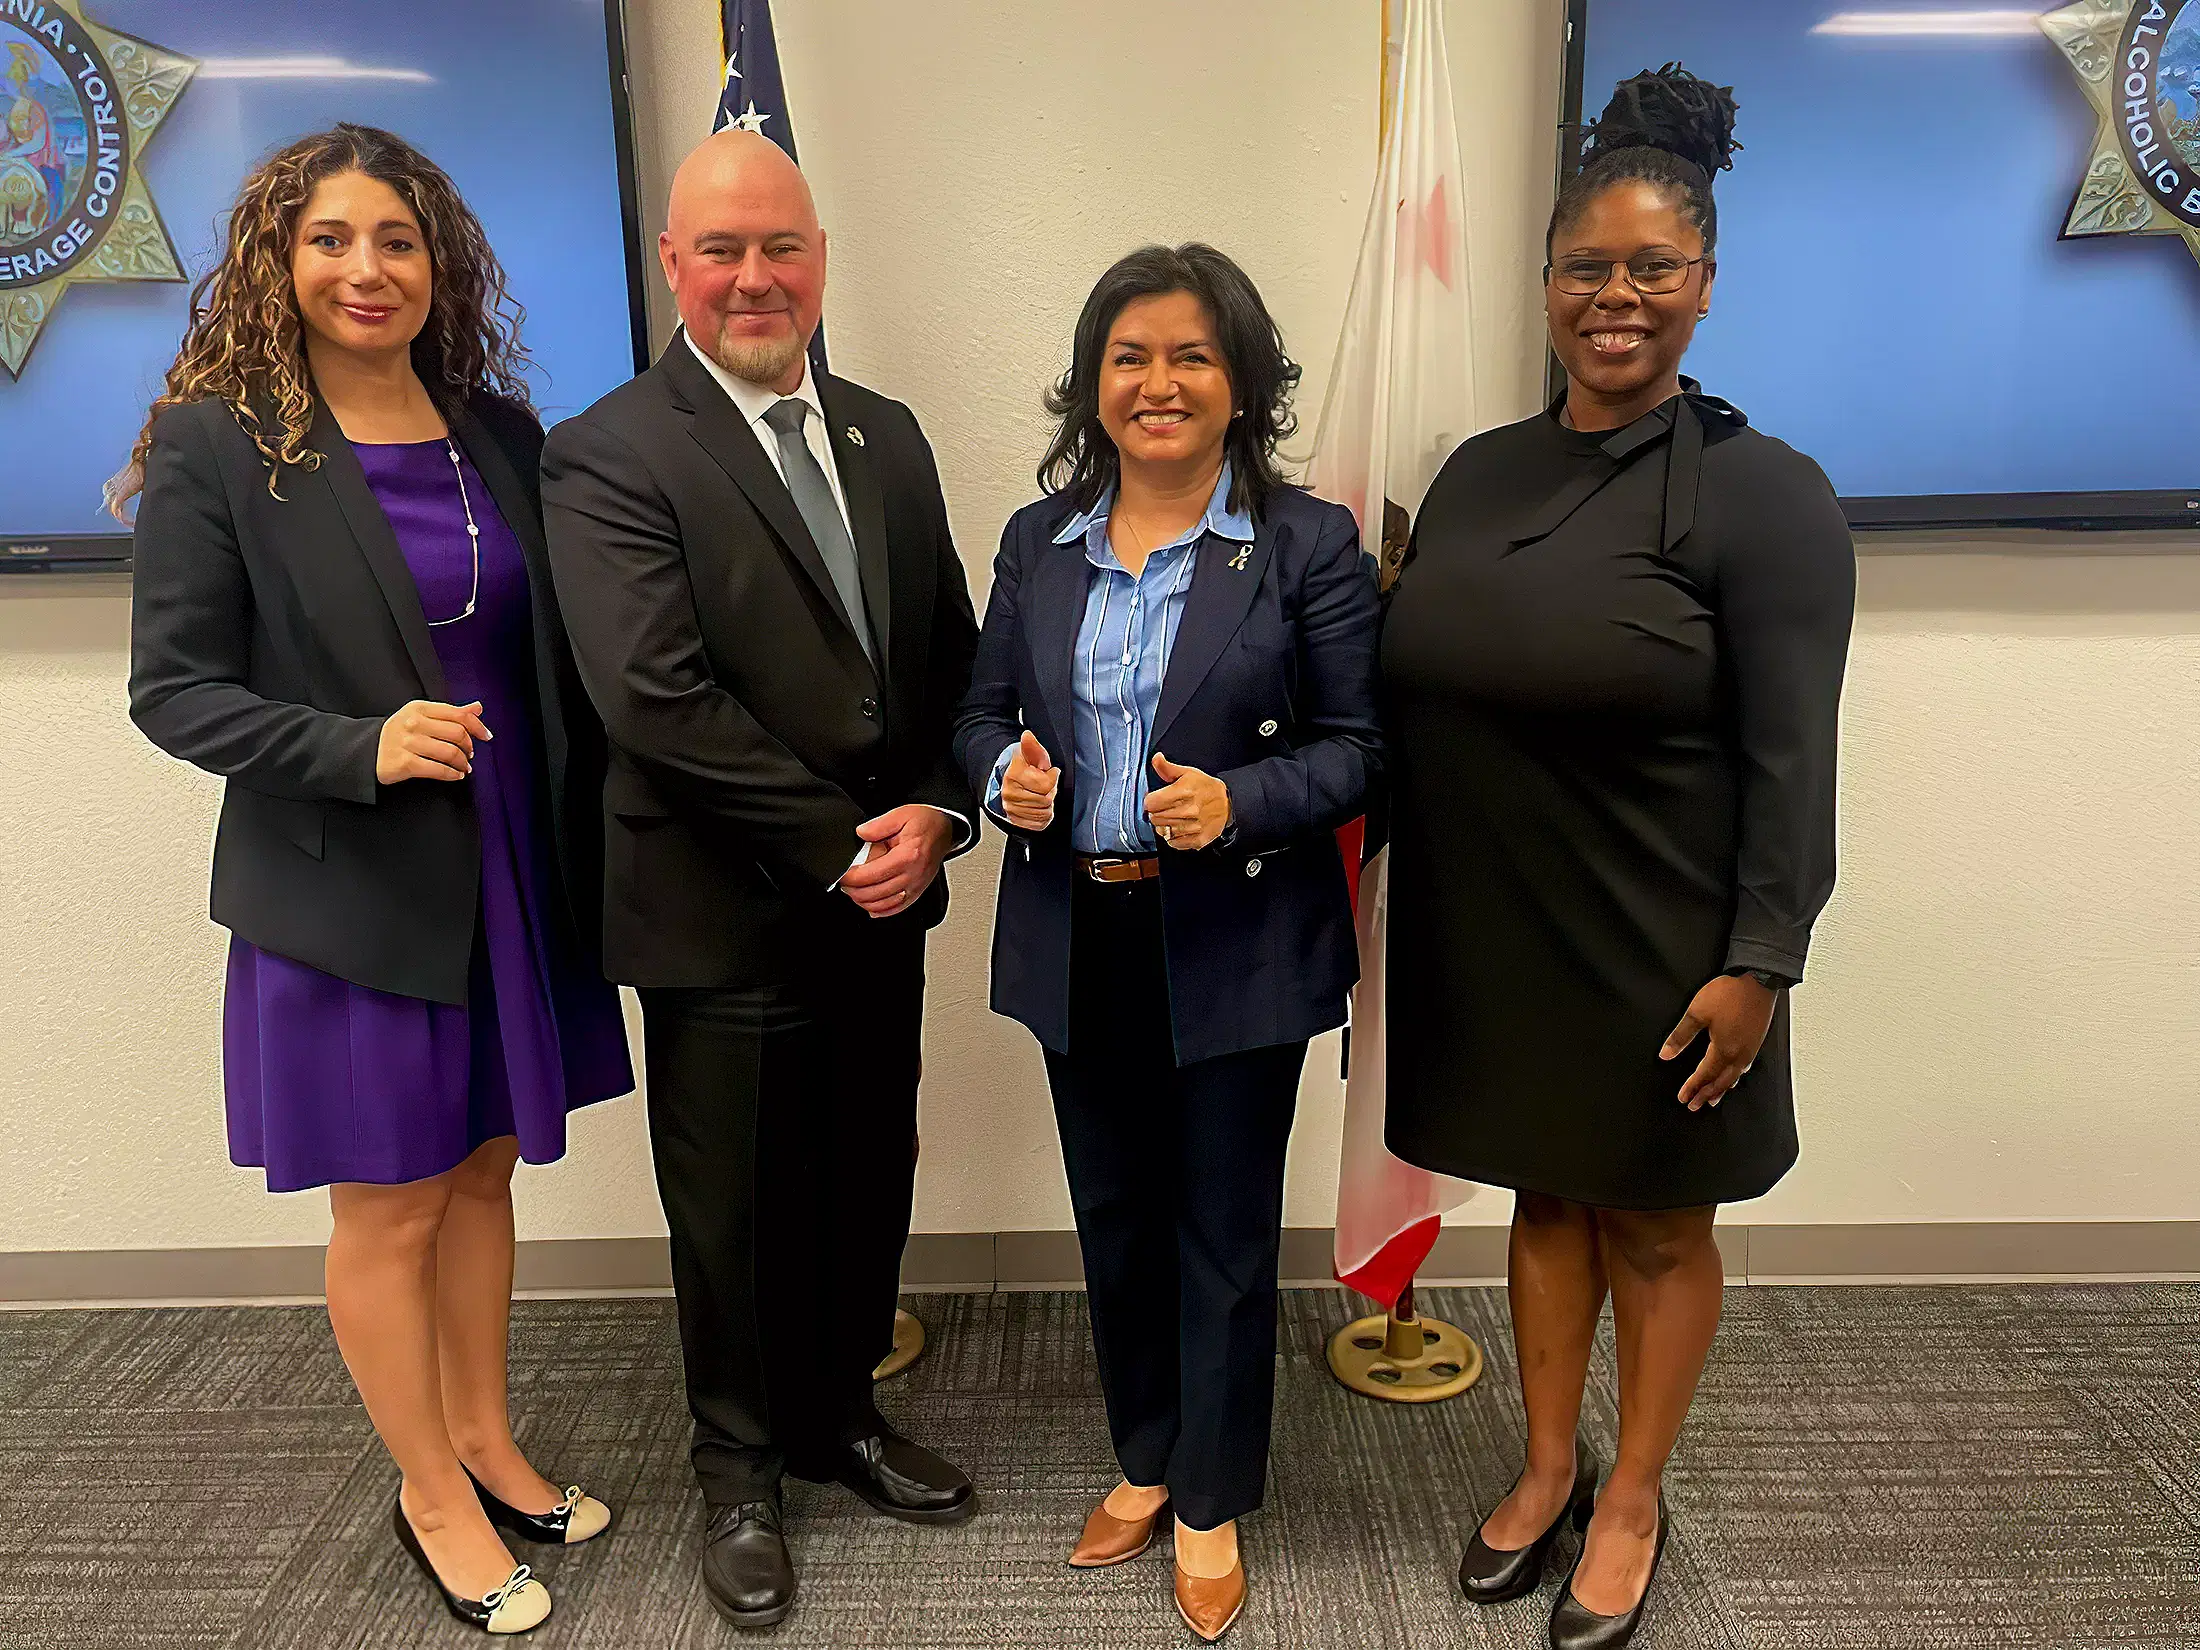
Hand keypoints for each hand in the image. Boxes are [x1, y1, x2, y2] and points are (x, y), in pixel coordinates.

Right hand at [376, 700, 491, 783]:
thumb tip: (477, 707)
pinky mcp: (404, 763)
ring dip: (463, 763)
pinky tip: (456, 775)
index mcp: (419, 708)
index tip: (486, 736)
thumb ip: (450, 713)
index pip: (458, 714)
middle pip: (457, 733)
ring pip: (450, 752)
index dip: (477, 726)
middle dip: (469, 746)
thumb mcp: (421, 716)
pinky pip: (437, 769)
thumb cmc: (397, 734)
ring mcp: (408, 743)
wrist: (364, 752)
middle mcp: (413, 723)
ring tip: (464, 766)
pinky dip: (452, 774)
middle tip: (470, 754)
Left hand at [840, 804, 954, 917]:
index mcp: (907, 856)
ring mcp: (916, 886)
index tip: (842, 874)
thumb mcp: (901, 814)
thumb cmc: (925, 823)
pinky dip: (880, 911)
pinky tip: (870, 906)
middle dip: (853, 891)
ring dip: (864, 902)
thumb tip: (861, 833)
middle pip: (874, 894)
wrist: (944, 830)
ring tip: (853, 892)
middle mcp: (912, 875)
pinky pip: (896, 909)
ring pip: (883, 906)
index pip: (870, 875)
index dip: (851, 878)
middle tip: (844, 883)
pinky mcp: (917, 892)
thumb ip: (878, 825)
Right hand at [999, 730, 1058, 830]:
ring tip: (1040, 794)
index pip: (1045, 784)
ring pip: (1043, 812)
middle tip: (1044, 784)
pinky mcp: (1016, 822)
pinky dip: (1043, 815)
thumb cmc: (1019, 769)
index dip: (1052, 777)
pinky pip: (1039, 823)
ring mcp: (1012, 810)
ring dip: (1047, 804)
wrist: (1004, 782)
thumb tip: (1027, 736)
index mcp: (1013, 776)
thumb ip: (1032, 746)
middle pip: (1045, 800)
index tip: (1049, 772)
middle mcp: (1010, 795)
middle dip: (1050, 791)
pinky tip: (1038, 805)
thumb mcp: (1029, 754)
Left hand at [1144, 752, 1229, 850]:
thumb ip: (1167, 768)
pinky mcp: (1197, 840)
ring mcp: (1193, 827)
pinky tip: (1179, 828)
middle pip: (1154, 818)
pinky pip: (1173, 843)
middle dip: (1156, 813)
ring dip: (1164, 825)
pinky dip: (1173, 837)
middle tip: (1165, 808)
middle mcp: (1188, 810)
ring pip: (1162, 831)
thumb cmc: (1206, 788)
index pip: (1150, 803)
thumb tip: (1156, 758)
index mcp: (1184, 792)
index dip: (1149, 800)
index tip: (1154, 799)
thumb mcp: (1188, 773)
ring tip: (1172, 818)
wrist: (1228, 803)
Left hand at [1659, 973, 1778, 1110]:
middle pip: (1720, 1082)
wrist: (1758, 980)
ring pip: (1734, 1077)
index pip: (1704, 1075)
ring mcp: (1750, 1049)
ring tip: (1713, 1098)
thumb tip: (1666, 1054)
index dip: (1692, 1088)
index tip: (1683, 1098)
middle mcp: (1739, 1054)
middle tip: (1695, 1105)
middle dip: (1706, 1095)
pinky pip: (1745, 1068)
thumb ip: (1680, 1035)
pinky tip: (1734, 1075)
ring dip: (1722, 1089)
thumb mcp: (1697, 1013)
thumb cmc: (1730, 994)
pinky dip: (1735, 1077)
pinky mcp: (1756, 1042)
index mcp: (1723, 1050)